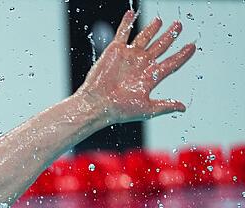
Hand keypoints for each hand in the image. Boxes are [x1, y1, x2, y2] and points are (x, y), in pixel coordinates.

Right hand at [76, 10, 195, 123]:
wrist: (98, 104)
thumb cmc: (120, 110)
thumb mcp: (147, 109)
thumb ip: (165, 105)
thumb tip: (183, 108)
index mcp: (149, 77)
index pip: (171, 63)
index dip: (182, 55)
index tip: (192, 47)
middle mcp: (140, 65)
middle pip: (160, 47)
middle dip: (170, 36)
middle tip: (178, 26)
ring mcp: (128, 56)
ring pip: (144, 38)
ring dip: (152, 29)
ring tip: (159, 20)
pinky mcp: (115, 51)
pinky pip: (122, 33)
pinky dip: (126, 23)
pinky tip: (131, 14)